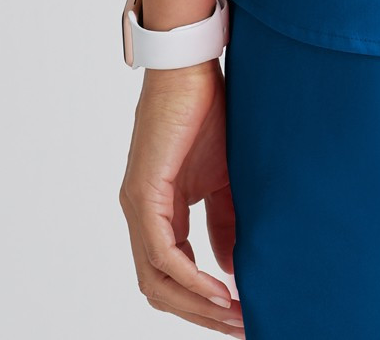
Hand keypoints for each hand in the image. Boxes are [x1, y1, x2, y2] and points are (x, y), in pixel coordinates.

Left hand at [119, 60, 243, 331]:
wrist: (192, 65)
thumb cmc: (207, 110)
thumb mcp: (223, 176)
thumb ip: (225, 222)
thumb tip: (232, 270)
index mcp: (158, 211)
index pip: (172, 276)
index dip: (203, 302)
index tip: (240, 315)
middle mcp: (141, 214)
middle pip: (161, 289)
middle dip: (202, 315)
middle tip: (241, 327)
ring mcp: (138, 205)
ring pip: (157, 280)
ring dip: (197, 305)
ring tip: (234, 316)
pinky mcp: (144, 192)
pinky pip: (162, 254)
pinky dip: (191, 279)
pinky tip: (220, 290)